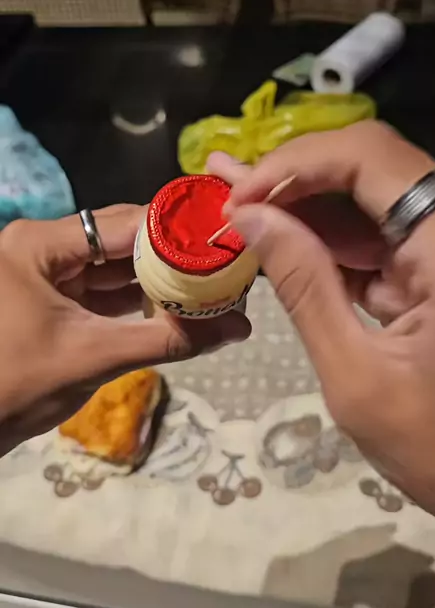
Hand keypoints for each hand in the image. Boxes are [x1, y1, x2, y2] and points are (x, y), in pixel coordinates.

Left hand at [0, 205, 249, 454]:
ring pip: (115, 266)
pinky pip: (102, 290)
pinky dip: (136, 299)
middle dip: (172, 256)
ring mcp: (46, 273)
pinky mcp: (51, 298)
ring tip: (212, 282)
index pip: (124, 223)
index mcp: (41, 244)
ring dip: (158, 278)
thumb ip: (170, 339)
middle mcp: (43, 247)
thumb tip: (240, 327)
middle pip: (122, 240)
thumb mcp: (96, 357)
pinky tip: (178, 304)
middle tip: (225, 262)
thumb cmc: (19, 384)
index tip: (224, 239)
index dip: (177, 231)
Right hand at [209, 123, 434, 549]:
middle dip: (294, 175)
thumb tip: (248, 217)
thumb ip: (303, 286)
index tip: (240, 197)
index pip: (372, 159)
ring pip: (371, 192)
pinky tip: (277, 232)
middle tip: (225, 189)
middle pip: (371, 164)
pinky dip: (328, 234)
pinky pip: (380, 228)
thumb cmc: (434, 448)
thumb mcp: (354, 374)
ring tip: (235, 201)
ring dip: (304, 200)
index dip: (297, 164)